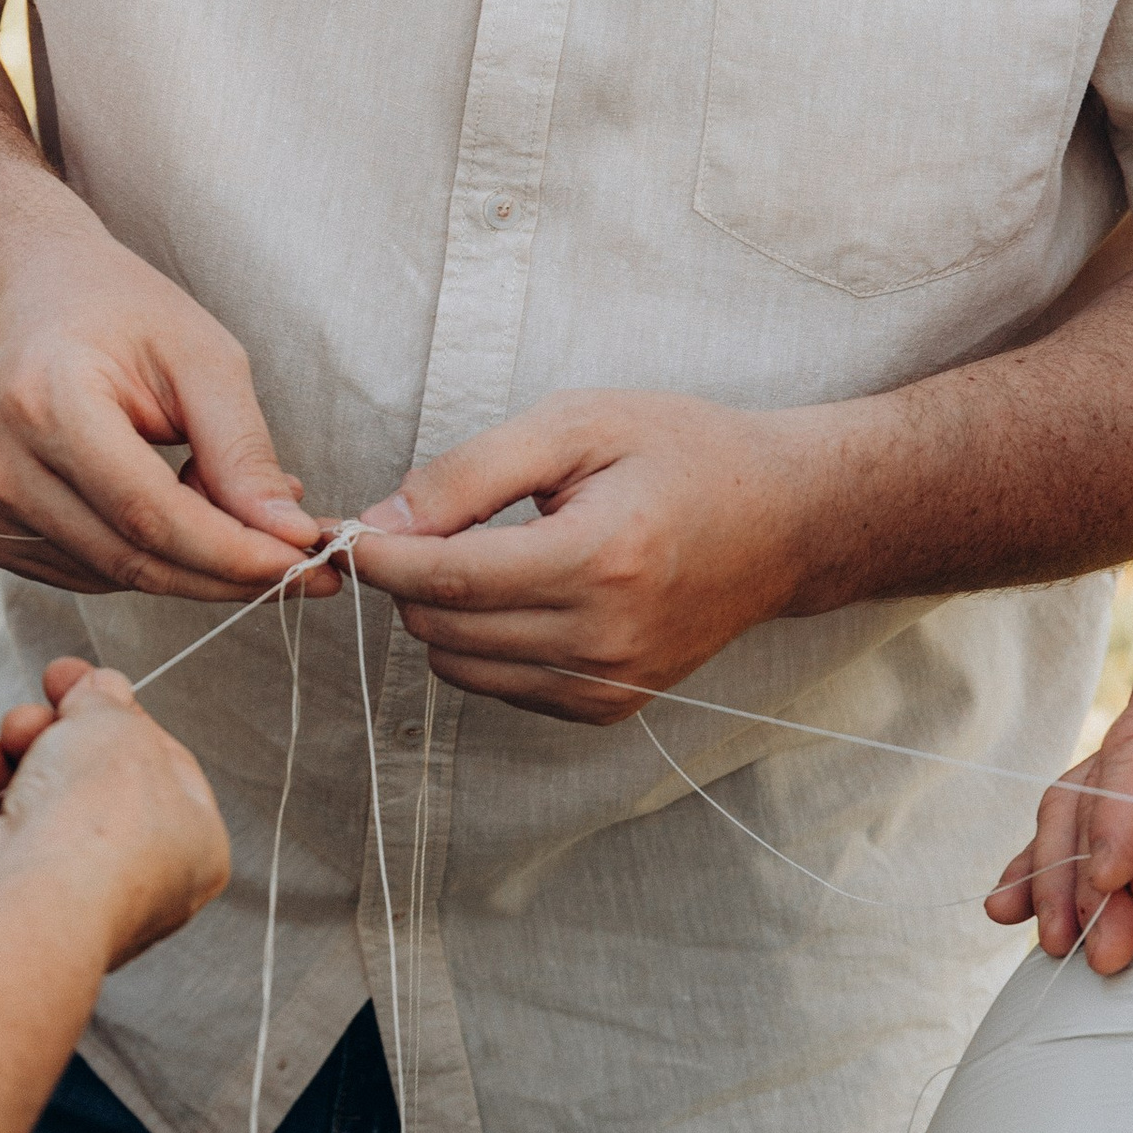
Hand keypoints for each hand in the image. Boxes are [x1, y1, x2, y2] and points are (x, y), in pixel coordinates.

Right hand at [0, 223, 335, 600]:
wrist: (13, 289)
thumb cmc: (113, 308)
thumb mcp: (198, 354)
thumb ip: (241, 449)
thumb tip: (288, 536)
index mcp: (47, 403)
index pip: (150, 514)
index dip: (233, 551)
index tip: (306, 560)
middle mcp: (0, 463)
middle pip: (133, 558)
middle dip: (227, 572)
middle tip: (300, 566)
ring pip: (115, 576)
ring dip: (190, 563)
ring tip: (229, 505)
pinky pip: (87, 574)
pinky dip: (145, 558)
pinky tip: (171, 510)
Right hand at [0, 659, 229, 965]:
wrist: (26, 898)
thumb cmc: (95, 817)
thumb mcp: (115, 724)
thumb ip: (107, 701)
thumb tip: (98, 688)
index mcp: (196, 843)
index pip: (158, 761)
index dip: (113, 710)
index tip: (72, 676)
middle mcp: (143, 878)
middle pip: (91, 778)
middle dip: (49, 734)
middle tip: (26, 716)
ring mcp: (76, 896)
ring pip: (38, 802)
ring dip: (6, 762)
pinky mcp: (15, 905)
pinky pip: (0, 839)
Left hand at [346, 391, 801, 724]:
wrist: (784, 519)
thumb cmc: (683, 454)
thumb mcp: (577, 425)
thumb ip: (471, 473)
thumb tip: (382, 520)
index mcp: (599, 560)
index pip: (447, 580)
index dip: (379, 555)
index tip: (348, 529)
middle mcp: (605, 638)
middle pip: (442, 629)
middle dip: (410, 579)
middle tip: (420, 526)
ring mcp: (610, 684)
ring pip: (460, 668)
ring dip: (444, 615)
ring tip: (479, 555)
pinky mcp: (609, 707)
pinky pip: (501, 688)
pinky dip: (484, 645)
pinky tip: (519, 595)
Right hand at [988, 619, 1132, 973]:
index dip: (1116, 816)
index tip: (1112, 883)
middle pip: (1098, 780)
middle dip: (1086, 865)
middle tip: (1083, 941)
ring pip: (1085, 812)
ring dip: (1068, 879)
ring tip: (1054, 942)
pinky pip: (1103, 832)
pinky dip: (1070, 871)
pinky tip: (1015, 904)